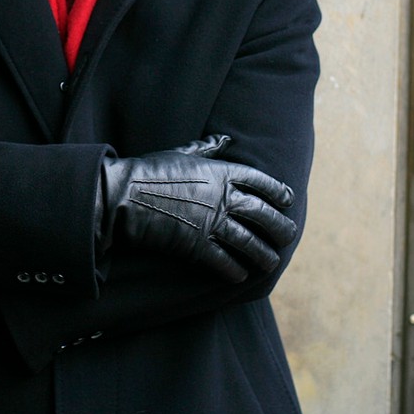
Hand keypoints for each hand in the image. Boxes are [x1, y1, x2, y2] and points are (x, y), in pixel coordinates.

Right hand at [100, 135, 296, 282]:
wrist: (124, 196)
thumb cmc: (148, 170)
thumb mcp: (180, 153)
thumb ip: (206, 148)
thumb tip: (223, 137)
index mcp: (220, 172)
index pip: (260, 181)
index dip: (277, 191)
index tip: (287, 199)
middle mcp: (222, 198)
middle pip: (263, 214)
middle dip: (280, 227)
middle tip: (290, 235)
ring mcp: (211, 223)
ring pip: (250, 242)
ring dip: (264, 254)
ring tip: (271, 261)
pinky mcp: (197, 246)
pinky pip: (224, 262)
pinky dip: (235, 270)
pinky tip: (241, 275)